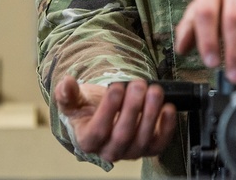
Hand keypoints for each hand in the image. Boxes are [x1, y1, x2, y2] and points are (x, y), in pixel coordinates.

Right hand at [54, 75, 176, 162]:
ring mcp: (131, 152)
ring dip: (151, 113)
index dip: (108, 109)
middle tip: (138, 84)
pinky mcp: (149, 148)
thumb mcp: (74, 101)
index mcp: (88, 141)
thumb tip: (66, 83)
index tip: (116, 87)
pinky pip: (160, 143)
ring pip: (143, 138)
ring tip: (154, 90)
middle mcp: (110, 151)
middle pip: (123, 134)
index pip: (98, 130)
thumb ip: (67, 94)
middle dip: (133, 107)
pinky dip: (168, 126)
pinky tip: (169, 107)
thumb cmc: (89, 109)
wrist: (104, 116)